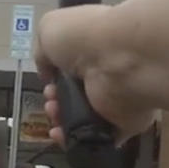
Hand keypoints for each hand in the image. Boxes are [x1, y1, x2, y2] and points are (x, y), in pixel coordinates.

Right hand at [35, 5, 155, 145]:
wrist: (118, 59)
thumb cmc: (83, 36)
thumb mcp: (50, 28)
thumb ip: (44, 51)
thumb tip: (47, 73)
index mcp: (94, 47)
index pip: (74, 65)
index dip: (55, 76)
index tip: (46, 80)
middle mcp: (106, 73)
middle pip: (76, 95)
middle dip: (55, 99)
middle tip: (50, 99)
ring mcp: (117, 100)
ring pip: (83, 118)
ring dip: (60, 118)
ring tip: (54, 112)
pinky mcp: (124, 124)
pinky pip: (95, 138)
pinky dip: (73, 139)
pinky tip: (60, 134)